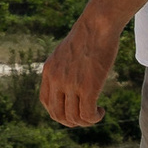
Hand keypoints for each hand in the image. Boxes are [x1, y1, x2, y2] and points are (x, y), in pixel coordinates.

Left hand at [39, 0, 121, 127]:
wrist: (98, 25)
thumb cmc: (87, 36)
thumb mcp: (65, 52)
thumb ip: (62, 67)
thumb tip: (68, 80)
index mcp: (49, 71)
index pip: (46, 102)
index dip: (59, 112)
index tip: (73, 109)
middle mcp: (56, 79)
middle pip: (57, 115)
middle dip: (72, 121)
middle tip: (86, 116)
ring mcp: (70, 84)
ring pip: (73, 118)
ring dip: (85, 122)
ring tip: (96, 114)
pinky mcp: (87, 87)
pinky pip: (87, 114)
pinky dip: (94, 118)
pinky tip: (101, 111)